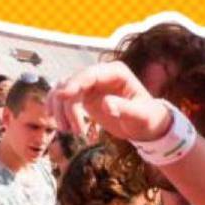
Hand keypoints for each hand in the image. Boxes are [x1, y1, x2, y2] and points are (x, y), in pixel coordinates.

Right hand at [48, 62, 170, 141]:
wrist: (146, 126)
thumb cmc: (147, 118)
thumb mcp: (140, 115)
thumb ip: (124, 108)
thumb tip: (106, 104)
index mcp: (116, 72)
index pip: (90, 74)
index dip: (74, 83)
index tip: (62, 96)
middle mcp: (101, 74)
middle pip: (73, 82)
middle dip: (66, 104)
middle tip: (73, 130)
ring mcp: (91, 84)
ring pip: (63, 89)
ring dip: (60, 109)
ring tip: (68, 131)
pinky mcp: (85, 96)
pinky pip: (64, 98)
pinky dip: (58, 109)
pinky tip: (58, 123)